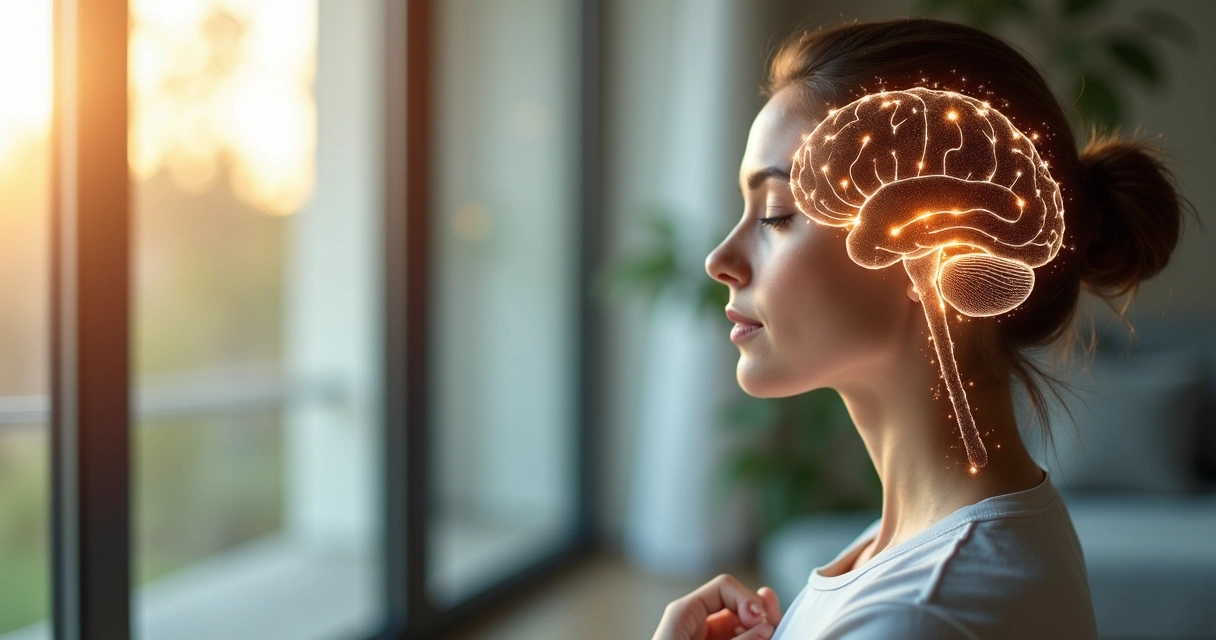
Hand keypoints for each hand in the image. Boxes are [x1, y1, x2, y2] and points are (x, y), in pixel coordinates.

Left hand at [651, 573, 782, 639]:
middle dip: (758, 616)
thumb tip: (764, 627)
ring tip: (773, 635)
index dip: (747, 599)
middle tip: (773, 627)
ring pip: (742, 629)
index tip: (760, 620)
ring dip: (759, 633)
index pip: (724, 588)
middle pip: (737, 608)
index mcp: (684, 613)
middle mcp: (696, 624)